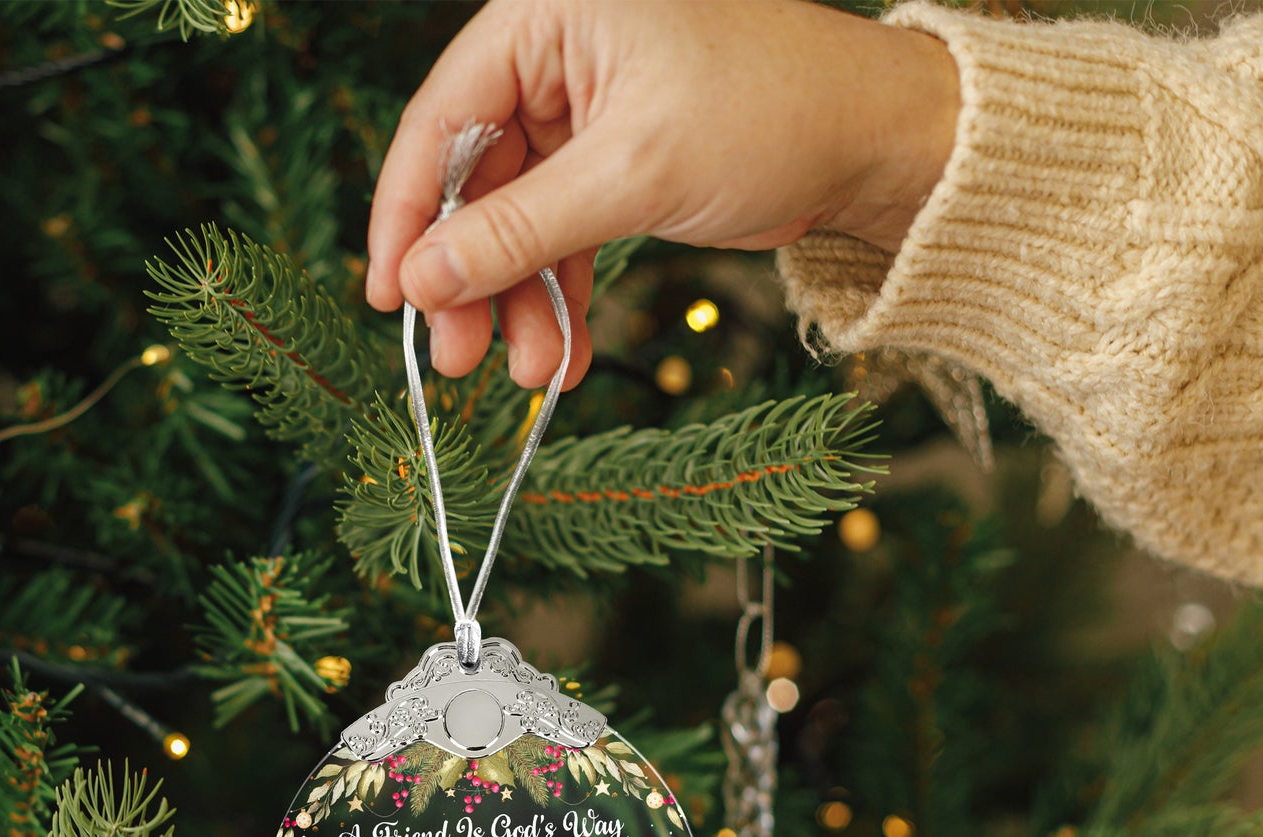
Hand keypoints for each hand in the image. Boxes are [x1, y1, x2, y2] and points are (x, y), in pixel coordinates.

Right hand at [366, 0, 959, 385]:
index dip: (409, 217)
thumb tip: (423, 280)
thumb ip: (520, 230)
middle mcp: (556, 52)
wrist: (873, 142)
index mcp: (546, 14)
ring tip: (531, 375)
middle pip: (478, 181)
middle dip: (473, 279)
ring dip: (523, 302)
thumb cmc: (768, 117)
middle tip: (458, 361)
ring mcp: (585, 111)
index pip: (442, 119)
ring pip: (523, 219)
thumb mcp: (632, 175)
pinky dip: (564, 295)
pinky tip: (565, 354)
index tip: (389, 298)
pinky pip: (567, 233)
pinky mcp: (616, 160)